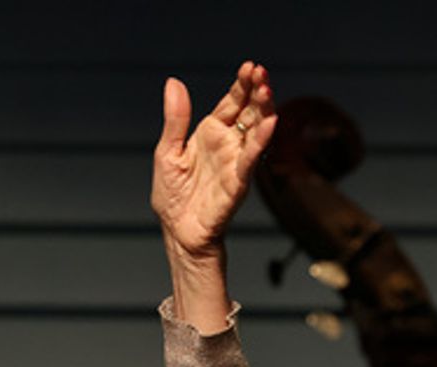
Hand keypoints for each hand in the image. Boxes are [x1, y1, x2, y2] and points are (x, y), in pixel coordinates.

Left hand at [152, 61, 276, 261]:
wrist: (177, 231)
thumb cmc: (173, 195)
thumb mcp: (167, 152)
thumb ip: (175, 119)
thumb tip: (173, 82)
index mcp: (211, 133)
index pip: (232, 102)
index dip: (242, 84)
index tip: (249, 66)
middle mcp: (228, 144)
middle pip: (249, 111)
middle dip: (257, 91)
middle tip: (262, 72)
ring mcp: (236, 161)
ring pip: (256, 131)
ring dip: (264, 110)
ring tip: (267, 90)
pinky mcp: (238, 182)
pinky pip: (252, 159)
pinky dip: (260, 141)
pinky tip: (270, 123)